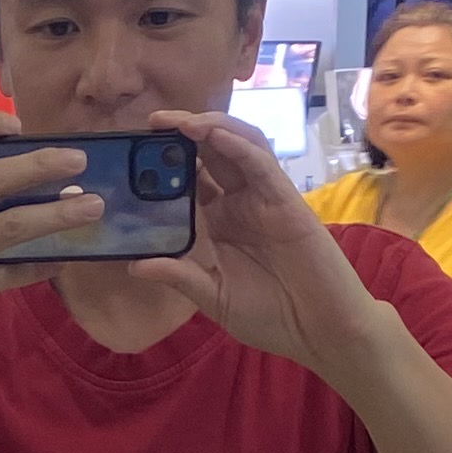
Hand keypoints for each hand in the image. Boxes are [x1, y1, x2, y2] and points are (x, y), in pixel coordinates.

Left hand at [121, 111, 383, 369]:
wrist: (320, 330)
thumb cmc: (270, 316)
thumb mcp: (214, 297)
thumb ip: (180, 276)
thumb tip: (135, 264)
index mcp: (216, 224)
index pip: (185, 183)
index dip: (161, 165)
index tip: (131, 155)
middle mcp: (237, 204)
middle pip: (208, 155)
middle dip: (181, 134)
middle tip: (151, 122)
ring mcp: (262, 198)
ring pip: (235, 147)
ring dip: (209, 128)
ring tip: (178, 121)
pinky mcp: (285, 199)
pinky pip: (261, 164)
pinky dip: (238, 145)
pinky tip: (215, 133)